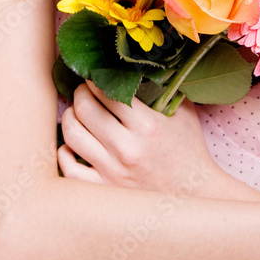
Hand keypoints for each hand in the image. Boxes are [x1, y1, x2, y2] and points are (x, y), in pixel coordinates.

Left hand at [58, 81, 218, 197]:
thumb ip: (164, 87)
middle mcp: (127, 148)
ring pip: (73, 135)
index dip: (96, 79)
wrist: (194, 194)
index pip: (108, 92)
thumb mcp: (183, 112)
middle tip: (83, 91)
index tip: (95, 75)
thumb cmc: (189, 150)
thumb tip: (140, 65)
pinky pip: (69, 170)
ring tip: (76, 113)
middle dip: (80, 93)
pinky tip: (72, 145)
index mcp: (147, 126)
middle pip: (85, 109)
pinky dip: (65, 153)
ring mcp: (113, 172)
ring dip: (70, 117)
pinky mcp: (104, 190)